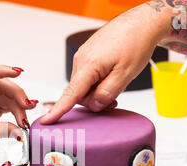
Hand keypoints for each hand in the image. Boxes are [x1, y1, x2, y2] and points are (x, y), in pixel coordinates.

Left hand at [0, 65, 37, 155]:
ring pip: (9, 95)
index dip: (2, 71)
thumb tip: (20, 132)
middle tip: (28, 107)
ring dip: (20, 106)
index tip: (18, 72)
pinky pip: (9, 105)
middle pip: (3, 85)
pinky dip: (17, 112)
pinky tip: (22, 120)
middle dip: (18, 95)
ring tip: (25, 122)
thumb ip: (0, 131)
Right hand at [40, 4, 169, 123]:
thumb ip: (107, 93)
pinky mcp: (88, 57)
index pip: (70, 94)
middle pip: (80, 94)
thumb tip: (94, 105)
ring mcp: (83, 58)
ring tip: (116, 82)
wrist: (140, 23)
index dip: (58, 110)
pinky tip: (111, 76)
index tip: (46, 121)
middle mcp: (81, 61)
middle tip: (115, 98)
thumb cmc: (135, 43)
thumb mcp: (125, 74)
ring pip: (85, 87)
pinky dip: (98, 82)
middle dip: (96, 100)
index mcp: (88, 65)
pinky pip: (88, 78)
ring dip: (98, 91)